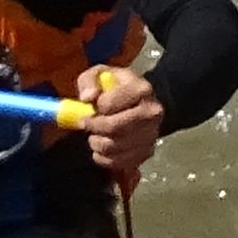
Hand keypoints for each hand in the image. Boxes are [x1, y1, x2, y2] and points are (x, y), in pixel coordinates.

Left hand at [74, 64, 163, 180]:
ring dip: (96, 144)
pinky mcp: (147, 152)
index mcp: (141, 89)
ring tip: (94, 135)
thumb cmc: (116, 88)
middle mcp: (152, 113)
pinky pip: (118, 162)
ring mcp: (152, 134)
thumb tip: (87, 98)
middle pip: (113, 128)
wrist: (140, 103)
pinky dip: (103, 158)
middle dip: (93, 128)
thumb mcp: (100, 74)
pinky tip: (101, 148)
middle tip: (85, 125)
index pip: (108, 105)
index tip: (87, 111)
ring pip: (114, 147)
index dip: (92, 110)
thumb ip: (89, 81)